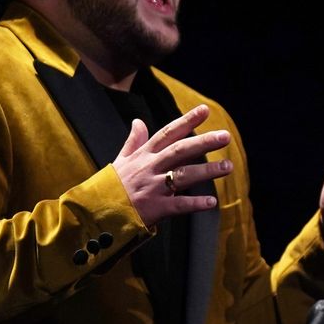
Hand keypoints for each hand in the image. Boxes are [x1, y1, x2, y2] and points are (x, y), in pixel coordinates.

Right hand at [112, 105, 232, 227]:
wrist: (95, 213)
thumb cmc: (111, 186)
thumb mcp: (120, 160)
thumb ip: (133, 141)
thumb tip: (138, 121)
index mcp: (144, 155)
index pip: (168, 133)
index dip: (186, 121)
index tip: (205, 110)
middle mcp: (150, 168)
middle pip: (179, 150)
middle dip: (203, 142)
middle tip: (225, 136)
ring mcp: (153, 187)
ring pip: (183, 175)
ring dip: (206, 171)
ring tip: (228, 166)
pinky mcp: (154, 208)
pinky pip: (178, 205)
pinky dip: (195, 204)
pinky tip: (212, 202)